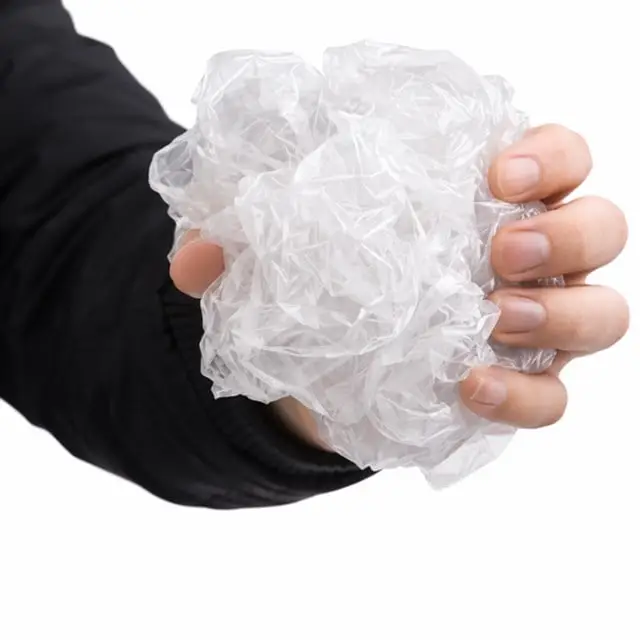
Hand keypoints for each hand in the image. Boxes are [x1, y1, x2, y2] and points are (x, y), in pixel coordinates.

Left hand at [170, 124, 628, 442]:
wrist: (329, 363)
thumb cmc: (327, 281)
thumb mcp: (277, 250)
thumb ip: (236, 244)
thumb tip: (200, 259)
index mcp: (493, 201)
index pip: (557, 157)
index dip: (545, 158)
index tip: (491, 176)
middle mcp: (531, 257)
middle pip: (598, 228)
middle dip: (563, 236)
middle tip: (497, 254)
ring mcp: (535, 323)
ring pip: (601, 312)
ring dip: (561, 315)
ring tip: (492, 317)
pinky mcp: (518, 383)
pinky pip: (552, 396)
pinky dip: (523, 395)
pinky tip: (470, 387)